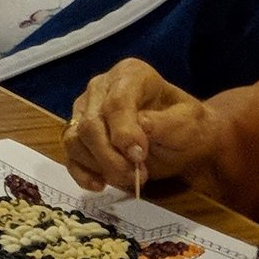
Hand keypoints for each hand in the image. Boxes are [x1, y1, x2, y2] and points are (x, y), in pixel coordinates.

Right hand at [64, 61, 210, 196]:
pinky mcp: (77, 134)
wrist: (181, 139)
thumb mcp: (189, 122)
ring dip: (100, 166)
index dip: (123, 133)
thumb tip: (140, 126)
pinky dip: (82, 173)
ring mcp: (84, 110)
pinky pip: (70, 155)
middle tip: (137, 175)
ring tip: (129, 178)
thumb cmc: (186, 126)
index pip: (115, 103)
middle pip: (90, 124)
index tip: (140, 156)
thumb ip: (165, 123)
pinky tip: (100, 184)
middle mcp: (100, 87)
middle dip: (111, 157)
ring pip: (75, 140)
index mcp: (129, 74)